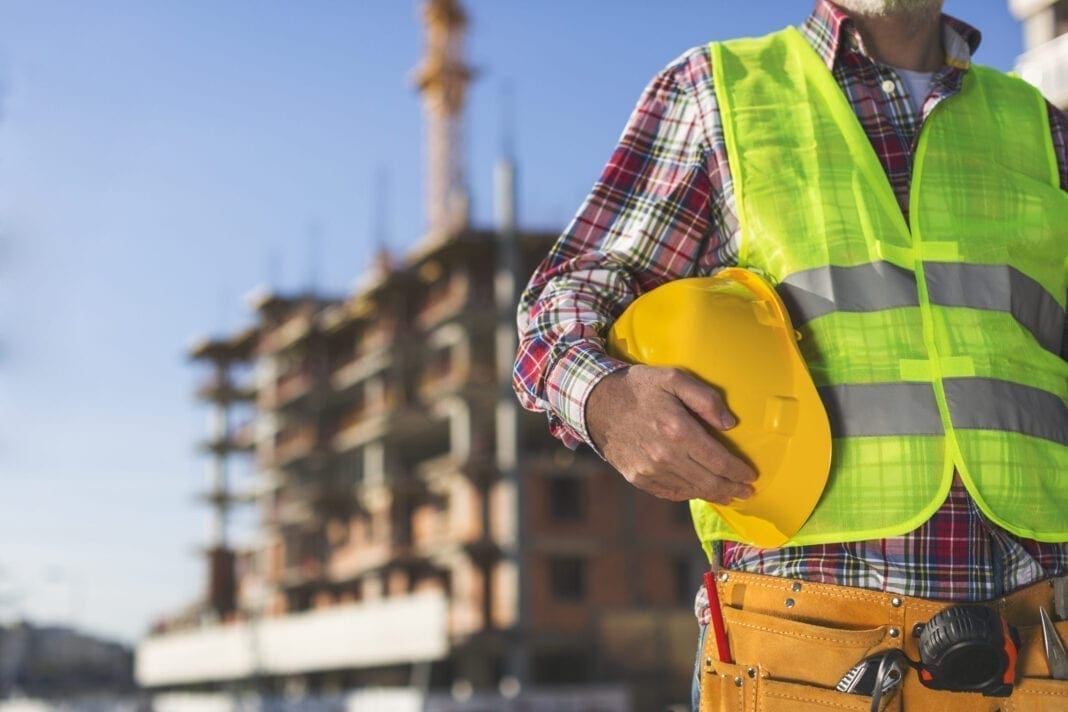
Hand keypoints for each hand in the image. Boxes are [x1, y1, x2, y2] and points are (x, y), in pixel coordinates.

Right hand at [586, 365, 755, 503]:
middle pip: (709, 482)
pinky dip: (688, 493)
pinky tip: (697, 490)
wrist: (596, 402)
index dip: (739, 472)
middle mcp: (665, 456)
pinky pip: (670, 492)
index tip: (751, 476)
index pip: (719, 461)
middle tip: (746, 492)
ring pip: (691, 490)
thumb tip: (729, 425)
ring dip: (713, 494)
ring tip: (727, 495)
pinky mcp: (637, 478)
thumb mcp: (674, 378)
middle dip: (732, 489)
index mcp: (678, 431)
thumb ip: (706, 398)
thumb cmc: (639, 387)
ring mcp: (649, 471)